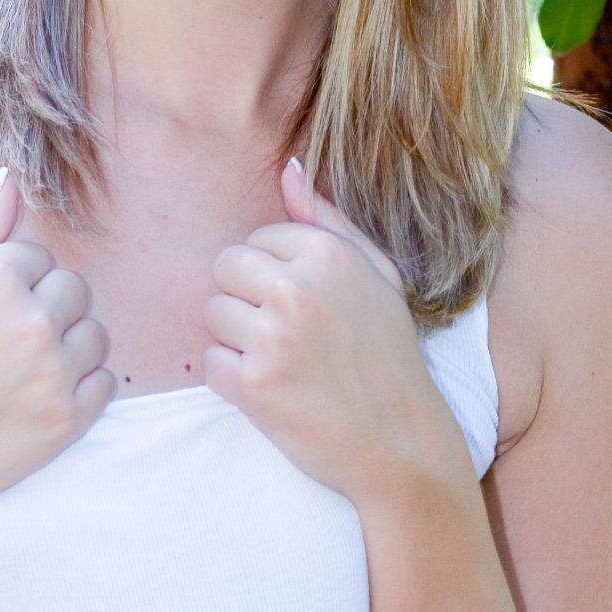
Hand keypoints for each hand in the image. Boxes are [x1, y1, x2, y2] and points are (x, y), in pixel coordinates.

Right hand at [0, 169, 115, 519]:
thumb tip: (11, 181)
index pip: (39, 258)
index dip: (12, 284)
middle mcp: (33, 323)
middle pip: (74, 291)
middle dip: (46, 308)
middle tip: (2, 343)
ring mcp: (53, 375)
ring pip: (96, 335)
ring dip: (68, 346)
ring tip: (22, 370)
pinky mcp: (66, 422)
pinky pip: (104, 384)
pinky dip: (79, 388)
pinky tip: (37, 397)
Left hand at [201, 156, 460, 504]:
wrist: (400, 442)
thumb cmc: (388, 356)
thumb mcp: (378, 276)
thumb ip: (328, 222)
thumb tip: (288, 169)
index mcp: (328, 255)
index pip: (255, 241)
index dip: (272, 277)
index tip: (304, 308)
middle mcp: (299, 289)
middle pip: (224, 270)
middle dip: (245, 301)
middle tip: (283, 334)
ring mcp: (273, 338)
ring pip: (212, 316)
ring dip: (236, 341)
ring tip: (280, 362)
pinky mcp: (253, 385)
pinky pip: (210, 364)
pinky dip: (232, 381)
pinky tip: (271, 390)